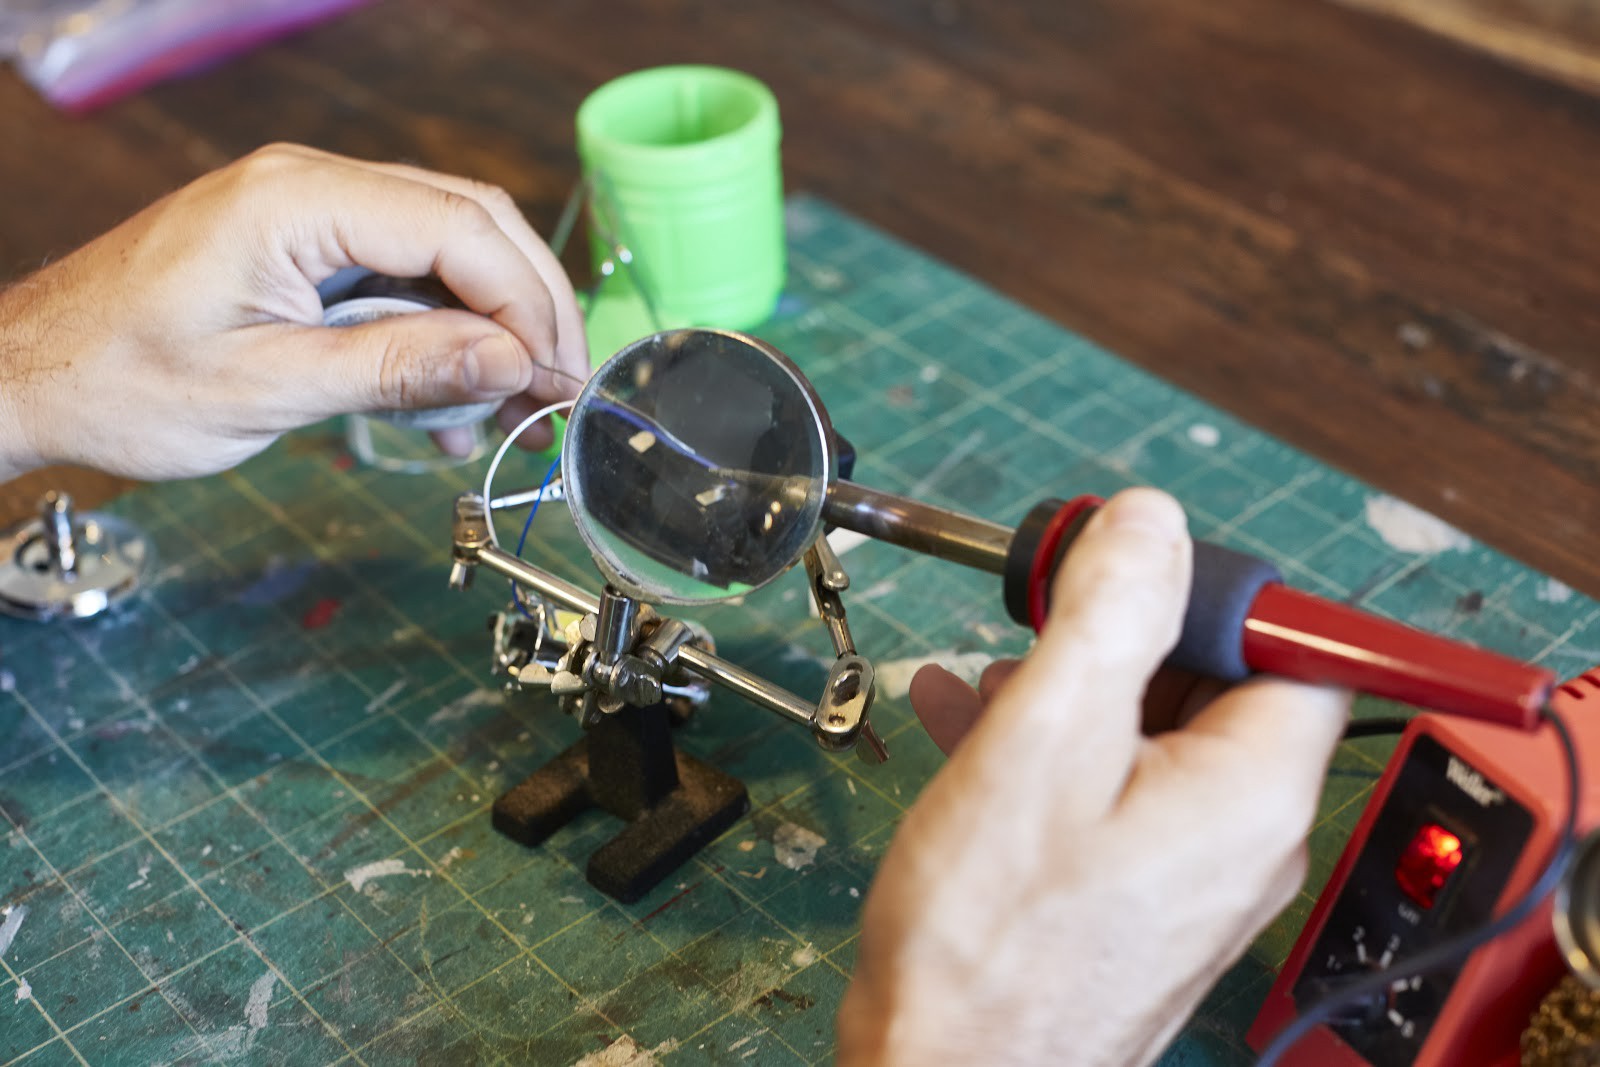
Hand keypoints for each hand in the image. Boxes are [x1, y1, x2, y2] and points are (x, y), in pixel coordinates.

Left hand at [0, 143, 587, 479]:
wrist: (28, 379)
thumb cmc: (117, 382)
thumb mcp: (268, 390)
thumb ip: (398, 369)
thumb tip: (511, 361)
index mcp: (297, 200)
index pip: (459, 226)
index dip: (526, 303)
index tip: (557, 379)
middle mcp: (311, 186)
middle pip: (470, 221)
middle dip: (529, 308)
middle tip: (561, 390)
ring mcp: (310, 214)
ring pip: (447, 250)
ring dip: (491, 328)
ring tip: (516, 409)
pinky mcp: (306, 251)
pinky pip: (402, 279)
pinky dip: (441, 338)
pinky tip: (452, 406)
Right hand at [837, 489, 1350, 1065]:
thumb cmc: (992, 937)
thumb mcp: (1043, 738)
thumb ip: (1109, 615)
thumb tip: (1150, 520)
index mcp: (1252, 789)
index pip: (1291, 643)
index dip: (1209, 590)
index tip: (1119, 576)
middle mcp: (1243, 836)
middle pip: (1216, 684)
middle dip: (1123, 634)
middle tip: (1036, 618)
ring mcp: (1189, 874)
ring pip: (1151, 736)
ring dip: (1072, 687)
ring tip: (984, 678)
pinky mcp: (1134, 898)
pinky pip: (1112, 791)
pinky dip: (1050, 748)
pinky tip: (965, 723)